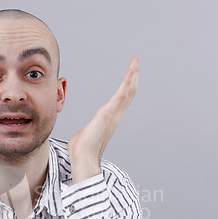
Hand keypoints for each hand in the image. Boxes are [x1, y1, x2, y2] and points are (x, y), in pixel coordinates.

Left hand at [68, 56, 138, 183]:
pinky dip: (128, 81)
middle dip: (133, 75)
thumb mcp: (85, 135)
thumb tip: (82, 135)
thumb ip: (87, 131)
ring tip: (135, 60)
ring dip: (132, 74)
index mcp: (110, 118)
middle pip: (129, 92)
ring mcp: (114, 113)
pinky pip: (122, 94)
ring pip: (128, 90)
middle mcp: (115, 115)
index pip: (122, 98)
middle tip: (136, 61)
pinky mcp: (109, 112)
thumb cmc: (81, 150)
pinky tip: (132, 70)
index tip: (130, 73)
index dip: (127, 85)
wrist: (83, 157)